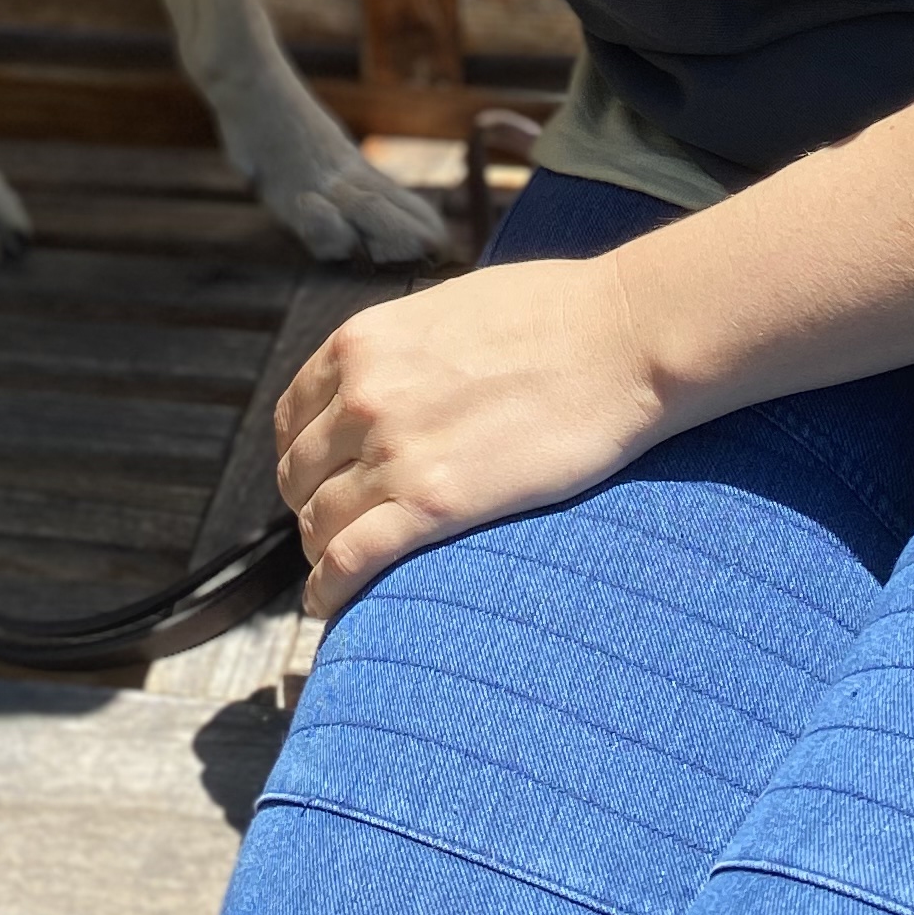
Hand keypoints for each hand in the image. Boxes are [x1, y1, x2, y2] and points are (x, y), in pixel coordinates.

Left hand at [275, 252, 666, 619]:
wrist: (619, 340)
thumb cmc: (553, 315)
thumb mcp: (448, 309)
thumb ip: (401, 348)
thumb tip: (388, 380)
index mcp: (363, 342)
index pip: (294, 417)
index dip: (304, 455)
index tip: (323, 478)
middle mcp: (363, 394)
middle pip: (300, 475)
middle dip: (312, 505)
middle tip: (339, 527)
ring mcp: (395, 451)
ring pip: (319, 522)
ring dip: (324, 550)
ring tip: (343, 569)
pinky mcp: (434, 504)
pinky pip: (350, 559)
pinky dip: (329, 589)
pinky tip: (329, 605)